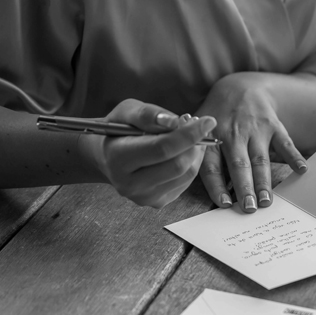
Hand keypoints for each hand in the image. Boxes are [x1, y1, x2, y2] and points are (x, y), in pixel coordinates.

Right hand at [82, 99, 215, 207]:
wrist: (107, 157)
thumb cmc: (118, 131)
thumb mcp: (127, 111)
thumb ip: (149, 114)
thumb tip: (175, 122)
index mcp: (118, 158)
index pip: (162, 148)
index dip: (188, 134)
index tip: (208, 120)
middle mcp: (129, 184)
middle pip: (178, 165)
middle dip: (195, 143)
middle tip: (197, 125)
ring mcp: (144, 197)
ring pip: (186, 175)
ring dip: (195, 152)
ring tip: (189, 137)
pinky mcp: (156, 203)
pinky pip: (185, 183)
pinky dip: (191, 164)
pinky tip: (182, 152)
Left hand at [196, 73, 307, 212]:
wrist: (240, 87)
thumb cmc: (217, 118)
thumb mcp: (200, 131)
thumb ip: (199, 156)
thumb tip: (205, 190)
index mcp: (211, 138)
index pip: (212, 166)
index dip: (217, 186)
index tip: (224, 204)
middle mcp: (232, 134)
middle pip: (238, 165)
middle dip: (244, 187)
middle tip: (249, 208)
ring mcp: (254, 130)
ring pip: (259, 159)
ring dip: (264, 181)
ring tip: (266, 201)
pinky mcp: (273, 126)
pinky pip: (284, 143)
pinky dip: (294, 156)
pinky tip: (301, 170)